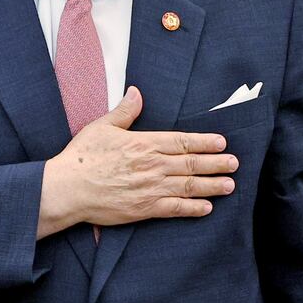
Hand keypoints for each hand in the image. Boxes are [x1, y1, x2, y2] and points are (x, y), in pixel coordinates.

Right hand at [38, 86, 237, 237]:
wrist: (68, 189)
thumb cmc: (82, 157)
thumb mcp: (102, 127)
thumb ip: (124, 111)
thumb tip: (137, 93)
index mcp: (144, 143)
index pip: (182, 141)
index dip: (205, 141)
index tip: (222, 142)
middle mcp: (152, 165)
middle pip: (191, 163)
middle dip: (216, 163)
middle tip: (234, 163)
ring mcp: (150, 188)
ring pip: (188, 186)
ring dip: (211, 185)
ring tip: (229, 185)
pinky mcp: (144, 209)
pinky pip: (175, 209)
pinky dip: (193, 208)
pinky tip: (206, 208)